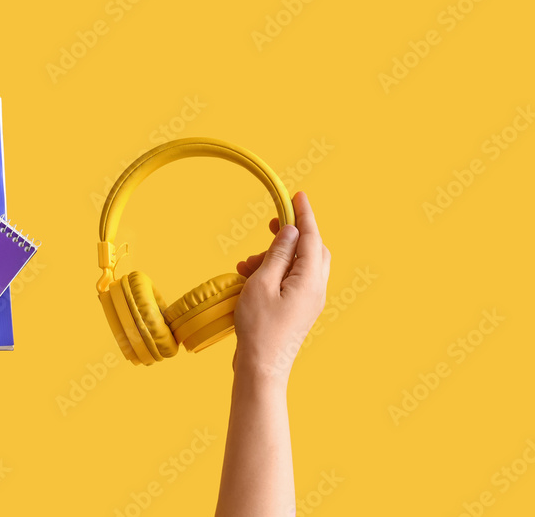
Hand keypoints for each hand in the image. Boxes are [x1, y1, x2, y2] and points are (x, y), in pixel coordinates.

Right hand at [232, 191, 330, 386]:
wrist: (262, 368)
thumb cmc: (258, 327)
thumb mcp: (262, 283)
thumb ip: (277, 254)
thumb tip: (291, 232)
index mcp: (310, 280)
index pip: (311, 238)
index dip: (304, 214)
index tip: (298, 195)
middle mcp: (316, 289)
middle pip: (313, 249)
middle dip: (292, 235)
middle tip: (271, 225)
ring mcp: (310, 301)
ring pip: (301, 265)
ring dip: (276, 256)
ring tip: (247, 264)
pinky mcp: (300, 310)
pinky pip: (293, 280)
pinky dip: (276, 271)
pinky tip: (251, 277)